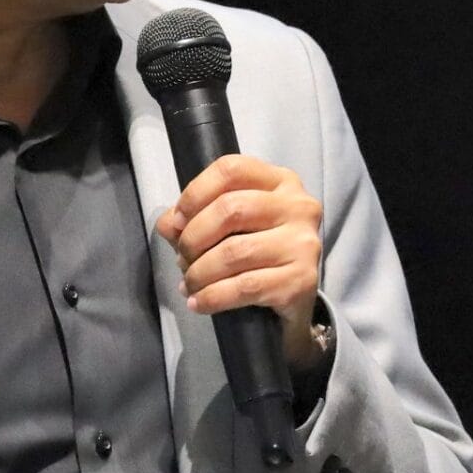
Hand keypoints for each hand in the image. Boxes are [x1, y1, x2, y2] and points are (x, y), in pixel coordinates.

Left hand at [155, 153, 324, 370]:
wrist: (294, 300)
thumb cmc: (258, 252)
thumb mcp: (228, 227)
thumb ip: (195, 217)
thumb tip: (168, 225)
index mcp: (280, 181)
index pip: (231, 170)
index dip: (195, 193)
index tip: (177, 221)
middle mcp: (298, 206)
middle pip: (231, 209)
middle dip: (194, 237)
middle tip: (182, 258)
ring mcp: (304, 243)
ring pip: (235, 252)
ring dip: (200, 272)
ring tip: (189, 284)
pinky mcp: (302, 280)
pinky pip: (245, 286)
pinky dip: (213, 297)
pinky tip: (199, 303)